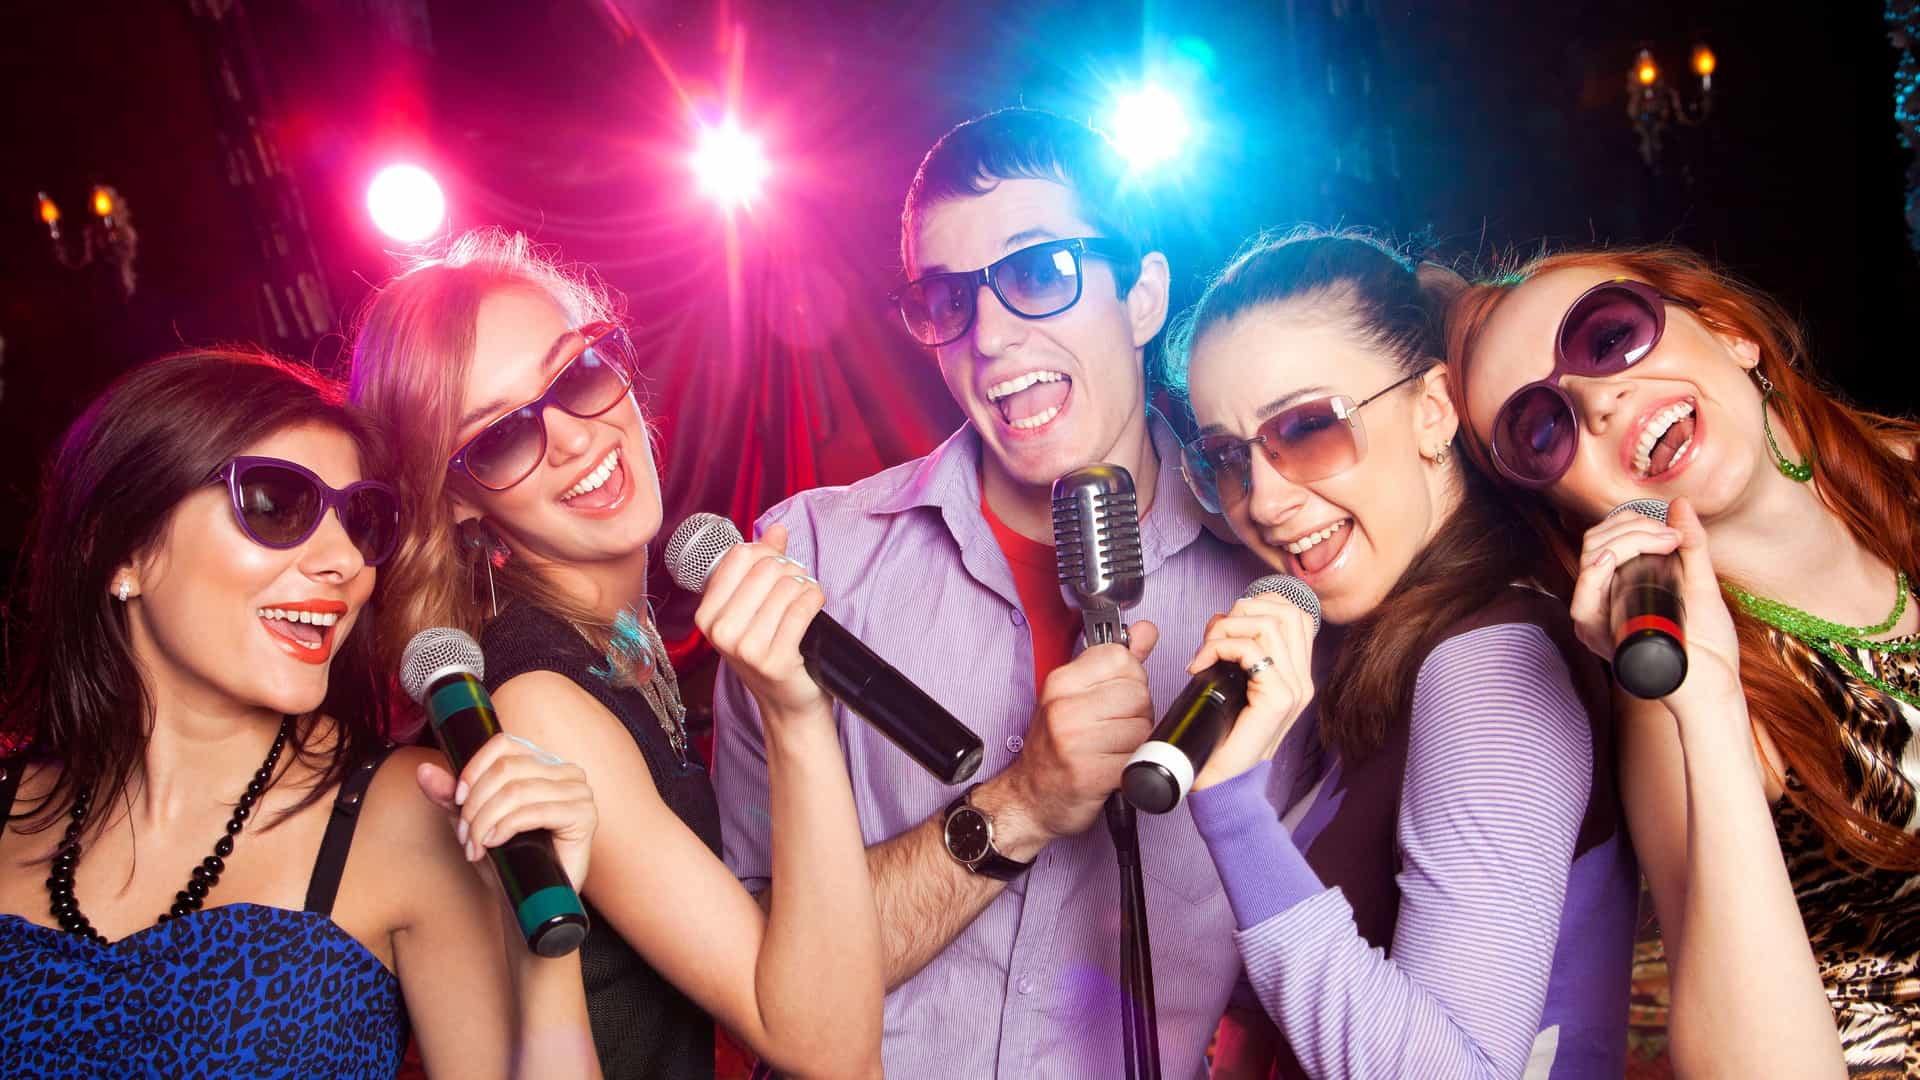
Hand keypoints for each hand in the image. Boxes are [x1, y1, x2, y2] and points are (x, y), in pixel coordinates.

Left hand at [417, 733, 596, 889]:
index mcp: (542, 763)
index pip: (503, 744)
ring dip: (486, 820)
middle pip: (506, 769)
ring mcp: (579, 792)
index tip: (457, 800)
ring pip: (517, 790)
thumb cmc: (505, 860)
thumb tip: (424, 771)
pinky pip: (535, 811)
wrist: (526, 902)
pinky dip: (506, 827)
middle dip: (476, 804)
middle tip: (466, 835)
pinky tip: (495, 843)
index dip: (473, 769)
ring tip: (476, 845)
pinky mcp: (585, 816)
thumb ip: (450, 795)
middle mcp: (565, 771)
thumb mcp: (472, 821)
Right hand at [694, 522, 831, 722]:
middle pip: (766, 568)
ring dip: (806, 587)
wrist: (787, 703)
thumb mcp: (755, 608)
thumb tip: (776, 529)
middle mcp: (721, 631)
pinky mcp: (774, 659)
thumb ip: (762, 565)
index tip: (777, 569)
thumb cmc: (770, 652)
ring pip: (787, 585)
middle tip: (798, 587)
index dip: (767, 553)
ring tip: (805, 600)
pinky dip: (814, 600)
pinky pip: (803, 606)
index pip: (740, 556)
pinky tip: (813, 609)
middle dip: (791, 570)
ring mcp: (745, 648)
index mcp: (707, 615)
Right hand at [991, 621, 1158, 852]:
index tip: (1115, 696)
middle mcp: (1063, 708)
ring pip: (1143, 726)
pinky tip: (1113, 769)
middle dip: (1137, 713)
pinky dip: (1133, 767)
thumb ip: (1115, 662)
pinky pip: (1138, 759)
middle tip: (1112, 729)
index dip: (1130, 678)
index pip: (1121, 658)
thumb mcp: (1076, 695)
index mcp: (1060, 682)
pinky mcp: (1090, 773)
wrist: (1031, 798)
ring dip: (1137, 742)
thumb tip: (1146, 630)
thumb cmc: (1055, 747)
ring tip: (1112, 749)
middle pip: (1138, 692)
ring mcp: (1074, 741)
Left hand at [1186, 594, 1315, 790]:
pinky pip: (1251, 650)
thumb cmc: (1222, 738)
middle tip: (1212, 638)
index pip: (1294, 613)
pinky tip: (1201, 665)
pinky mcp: (1278, 700)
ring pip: (1268, 624)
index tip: (1224, 625)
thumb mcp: (1231, 684)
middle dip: (1240, 611)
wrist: (1221, 783)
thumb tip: (1222, 618)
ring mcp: (1294, 690)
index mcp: (1295, 674)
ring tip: (1205, 653)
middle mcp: (1302, 680)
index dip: (1258, 603)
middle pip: (1284, 611)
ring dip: (1225, 629)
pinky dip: (1219, 647)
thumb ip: (1236, 651)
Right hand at [1568, 497, 1741, 708]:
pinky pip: (1583, 603)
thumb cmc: (1708, 647)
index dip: (1629, 521)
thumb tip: (1679, 504)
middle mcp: (1604, 602)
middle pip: (1593, 545)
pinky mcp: (1602, 638)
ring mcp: (1600, 620)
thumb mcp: (1701, 585)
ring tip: (1661, 543)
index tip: (1670, 528)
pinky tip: (1611, 561)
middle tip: (1668, 536)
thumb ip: (1691, 544)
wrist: (1714, 688)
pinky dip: (1593, 576)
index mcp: (1622, 587)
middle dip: (1628, 527)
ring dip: (1621, 542)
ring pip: (1589, 563)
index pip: (1604, 539)